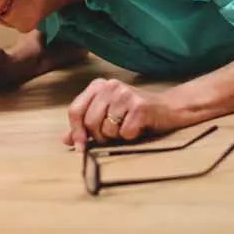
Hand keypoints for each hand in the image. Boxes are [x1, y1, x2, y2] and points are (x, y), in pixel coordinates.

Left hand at [63, 78, 185, 148]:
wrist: (168, 109)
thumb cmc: (134, 114)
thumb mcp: (107, 115)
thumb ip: (85, 125)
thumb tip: (65, 140)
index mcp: (98, 85)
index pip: (75, 110)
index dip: (76, 132)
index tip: (80, 147)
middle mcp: (110, 86)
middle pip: (90, 122)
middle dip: (100, 136)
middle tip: (113, 135)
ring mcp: (125, 94)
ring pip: (107, 130)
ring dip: (116, 137)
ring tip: (126, 128)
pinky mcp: (140, 106)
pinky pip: (125, 133)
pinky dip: (131, 136)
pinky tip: (138, 128)